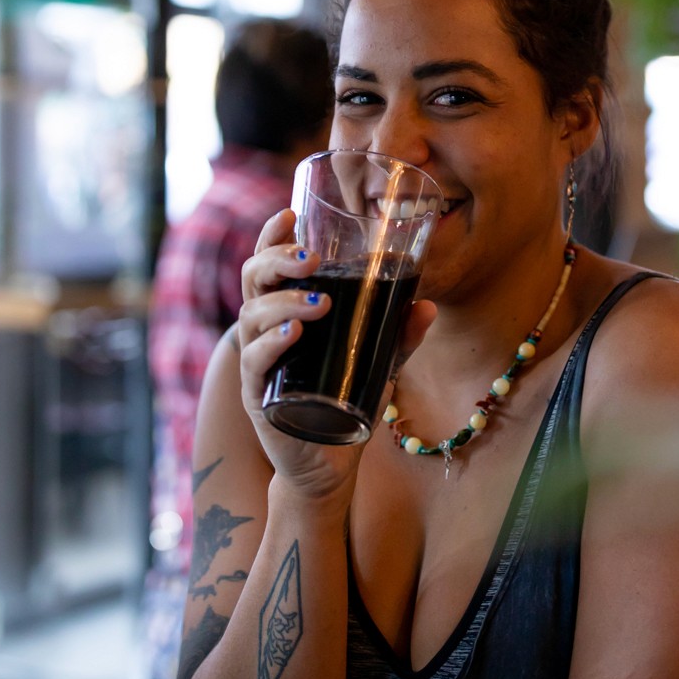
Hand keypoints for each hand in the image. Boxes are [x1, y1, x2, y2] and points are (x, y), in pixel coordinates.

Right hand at [237, 210, 434, 502]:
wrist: (328, 466)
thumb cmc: (347, 404)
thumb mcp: (378, 364)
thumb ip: (399, 336)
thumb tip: (426, 305)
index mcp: (285, 312)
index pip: (269, 264)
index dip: (271, 236)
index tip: (289, 213)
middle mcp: (264, 331)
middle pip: (253, 279)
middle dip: (277, 260)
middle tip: (311, 259)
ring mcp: (258, 363)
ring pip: (252, 316)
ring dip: (284, 301)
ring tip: (319, 302)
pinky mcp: (258, 395)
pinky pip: (255, 361)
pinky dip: (272, 343)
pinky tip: (293, 333)